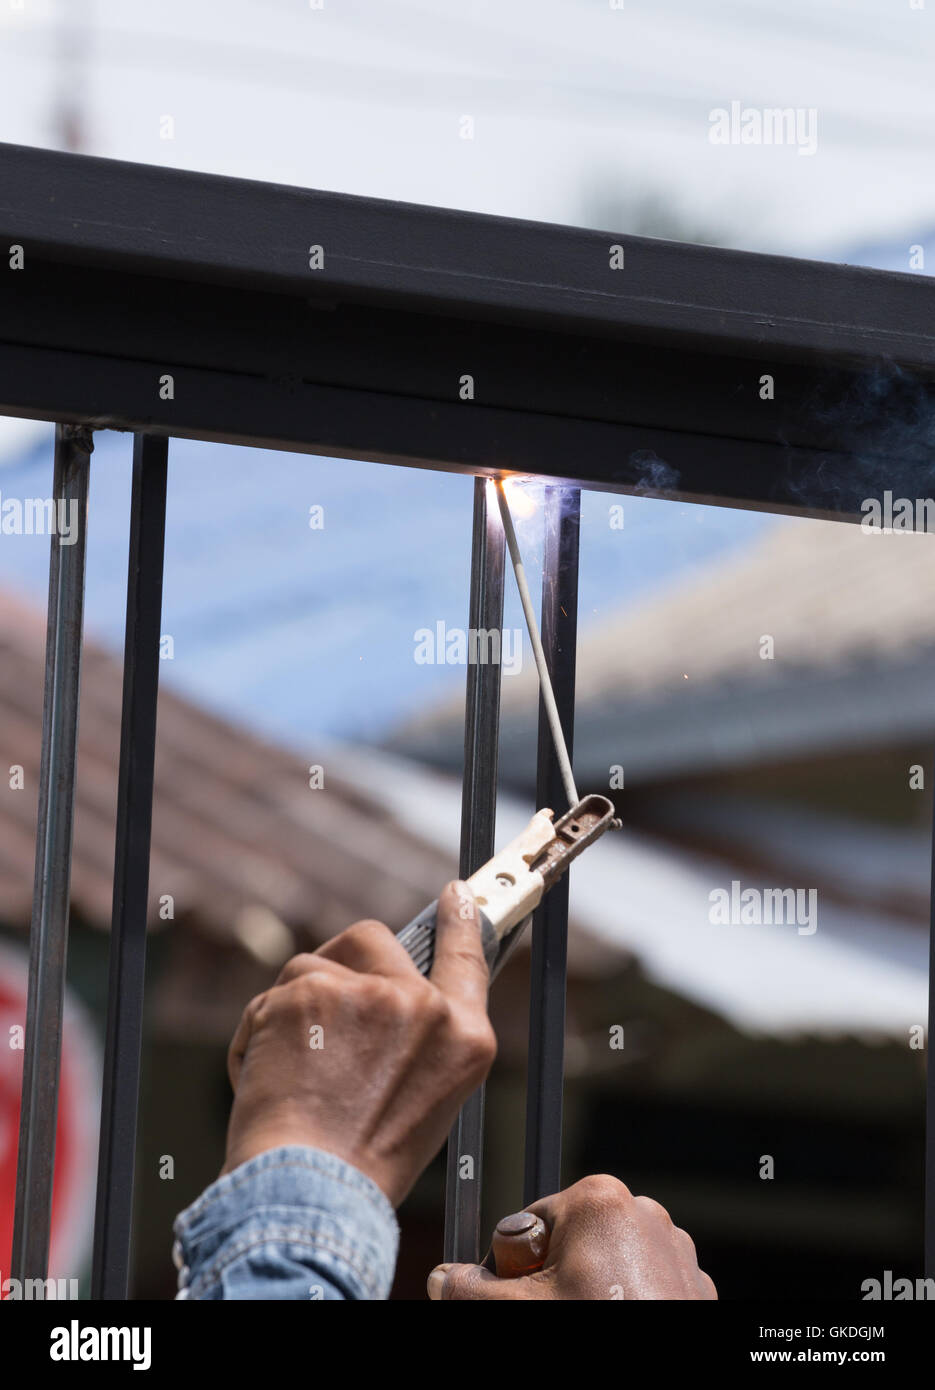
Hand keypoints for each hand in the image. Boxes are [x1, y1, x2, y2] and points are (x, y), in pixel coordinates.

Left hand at [222, 881, 495, 1205]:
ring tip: (290, 1077)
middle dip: (339, 964)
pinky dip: (257, 1034)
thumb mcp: (423, 1101)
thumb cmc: (359, 1166)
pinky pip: (272, 996)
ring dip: (292, 1011)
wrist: (309, 1195)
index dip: (459, 921)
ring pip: (312, 968)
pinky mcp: (310, 991)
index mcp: (465, 1039)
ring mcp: (368, 994)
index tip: (455, 895)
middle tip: (314, 1011)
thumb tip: (384, 991)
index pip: (468, 958)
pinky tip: (263, 1080)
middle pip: (373, 941)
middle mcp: (425, 1007)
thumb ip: (416, 1039)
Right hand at [427, 1174, 716, 1298]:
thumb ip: (472, 1290)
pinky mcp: (692, 1281)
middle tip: (559, 1311)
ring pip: (606, 1265)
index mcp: (597, 1200)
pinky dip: (627, 1304)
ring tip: (591, 1320)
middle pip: (569, 1242)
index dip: (518, 1267)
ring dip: (591, 1292)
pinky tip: (619, 1322)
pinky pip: (643, 1284)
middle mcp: (640, 1210)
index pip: (529, 1223)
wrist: (667, 1379)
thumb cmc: (596, 1325)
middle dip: (555, 1279)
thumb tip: (441, 1280)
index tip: (525, 1295)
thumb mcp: (521, 1311)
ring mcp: (673, 1247)